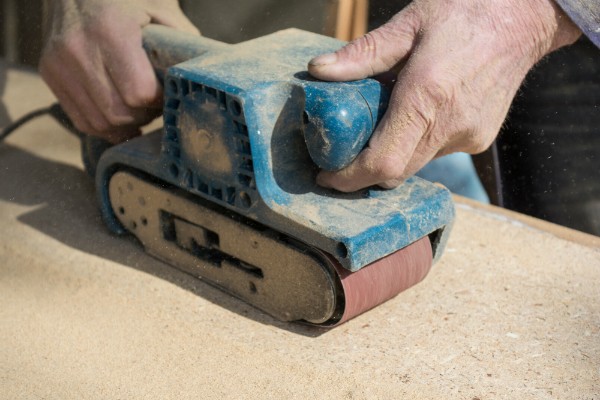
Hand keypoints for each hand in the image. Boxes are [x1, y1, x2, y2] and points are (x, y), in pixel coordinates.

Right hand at [40, 0, 198, 142]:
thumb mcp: (159, 9)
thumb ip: (180, 43)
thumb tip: (200, 78)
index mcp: (111, 30)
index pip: (139, 93)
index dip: (159, 100)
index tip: (168, 93)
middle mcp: (79, 49)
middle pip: (120, 113)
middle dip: (144, 115)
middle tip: (155, 104)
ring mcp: (59, 64)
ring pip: (100, 123)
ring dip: (126, 125)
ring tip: (139, 108)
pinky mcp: (50, 74)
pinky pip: (82, 120)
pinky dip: (105, 125)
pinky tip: (121, 114)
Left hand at [308, 0, 580, 190]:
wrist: (526, 17)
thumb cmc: (466, 11)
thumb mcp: (408, 23)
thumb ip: (362, 54)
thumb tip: (318, 71)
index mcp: (427, 95)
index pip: (383, 162)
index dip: (351, 177)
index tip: (326, 177)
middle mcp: (450, 125)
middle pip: (396, 172)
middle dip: (363, 172)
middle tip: (339, 156)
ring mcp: (469, 136)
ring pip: (415, 164)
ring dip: (389, 155)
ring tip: (375, 126)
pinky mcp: (480, 139)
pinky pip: (435, 153)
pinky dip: (415, 144)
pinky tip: (411, 117)